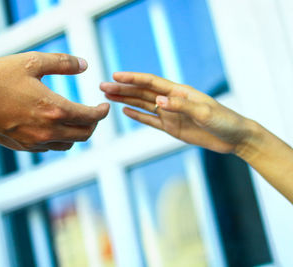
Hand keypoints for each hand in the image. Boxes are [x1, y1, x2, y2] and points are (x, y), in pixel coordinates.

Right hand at [0, 52, 109, 151]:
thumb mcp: (31, 61)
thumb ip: (62, 63)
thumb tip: (85, 65)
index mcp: (54, 109)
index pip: (90, 117)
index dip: (101, 112)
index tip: (104, 106)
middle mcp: (47, 131)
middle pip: (83, 135)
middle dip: (93, 124)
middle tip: (93, 113)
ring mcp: (34, 142)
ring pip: (67, 145)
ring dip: (76, 134)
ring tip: (74, 120)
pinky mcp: (22, 147)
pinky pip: (49, 148)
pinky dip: (58, 139)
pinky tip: (52, 127)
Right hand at [100, 72, 253, 153]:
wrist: (235, 138)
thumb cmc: (224, 121)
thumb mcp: (205, 113)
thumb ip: (181, 106)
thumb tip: (157, 101)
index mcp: (179, 92)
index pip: (151, 82)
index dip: (132, 78)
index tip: (115, 76)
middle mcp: (171, 100)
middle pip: (142, 92)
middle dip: (122, 89)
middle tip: (102, 86)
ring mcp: (170, 114)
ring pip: (142, 104)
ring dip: (125, 100)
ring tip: (107, 96)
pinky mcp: (171, 128)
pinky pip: (150, 120)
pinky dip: (137, 115)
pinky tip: (125, 110)